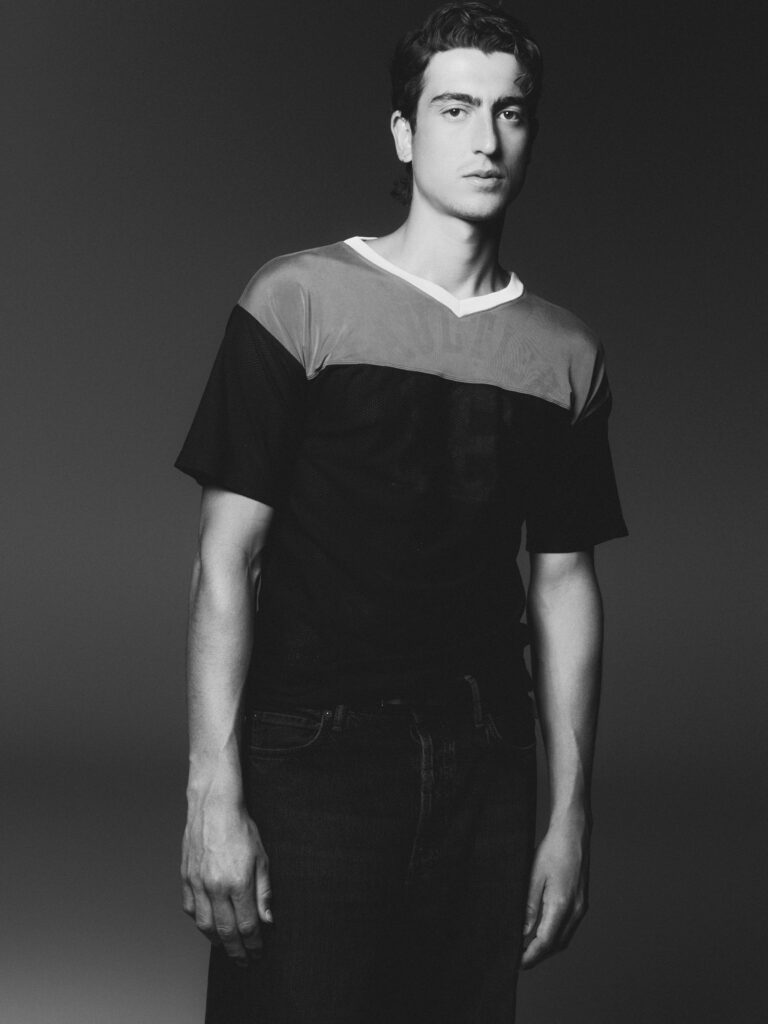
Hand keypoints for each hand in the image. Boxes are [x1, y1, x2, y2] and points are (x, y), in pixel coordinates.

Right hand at [181, 800, 271, 966]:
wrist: (213, 807)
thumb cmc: (241, 828)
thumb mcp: (262, 858)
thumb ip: (264, 892)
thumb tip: (267, 920)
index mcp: (238, 883)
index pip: (247, 925)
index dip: (253, 944)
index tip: (258, 953)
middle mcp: (215, 887)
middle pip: (225, 931)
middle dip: (237, 951)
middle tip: (244, 961)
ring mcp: (197, 884)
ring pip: (205, 926)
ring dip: (217, 942)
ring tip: (228, 948)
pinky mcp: (186, 878)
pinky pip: (191, 910)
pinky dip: (200, 924)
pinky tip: (209, 927)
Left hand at [521, 818, 589, 968]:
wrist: (573, 833)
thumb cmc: (552, 850)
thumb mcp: (533, 876)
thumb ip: (529, 906)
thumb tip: (523, 931)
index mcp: (561, 905)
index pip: (545, 942)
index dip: (530, 955)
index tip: (516, 963)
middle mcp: (575, 910)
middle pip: (556, 945)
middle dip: (538, 956)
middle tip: (519, 960)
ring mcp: (580, 907)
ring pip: (563, 938)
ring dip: (547, 948)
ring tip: (528, 950)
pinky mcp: (581, 902)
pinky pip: (568, 927)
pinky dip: (554, 936)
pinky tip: (542, 933)